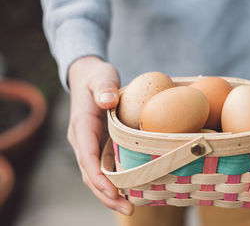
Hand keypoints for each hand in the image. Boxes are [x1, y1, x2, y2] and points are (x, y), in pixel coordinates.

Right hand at [68, 56, 133, 214]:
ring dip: (110, 192)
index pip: (86, 157)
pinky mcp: (97, 145)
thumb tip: (108, 101)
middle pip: (90, 174)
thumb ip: (104, 88)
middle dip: (107, 194)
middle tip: (129, 208)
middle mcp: (82, 140)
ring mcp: (89, 144)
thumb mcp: (101, 77)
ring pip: (96, 174)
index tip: (114, 192)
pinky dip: (114, 181)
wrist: (87, 77)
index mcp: (82, 126)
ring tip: (131, 206)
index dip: (99, 177)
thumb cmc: (96, 77)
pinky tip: (131, 189)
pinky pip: (103, 167)